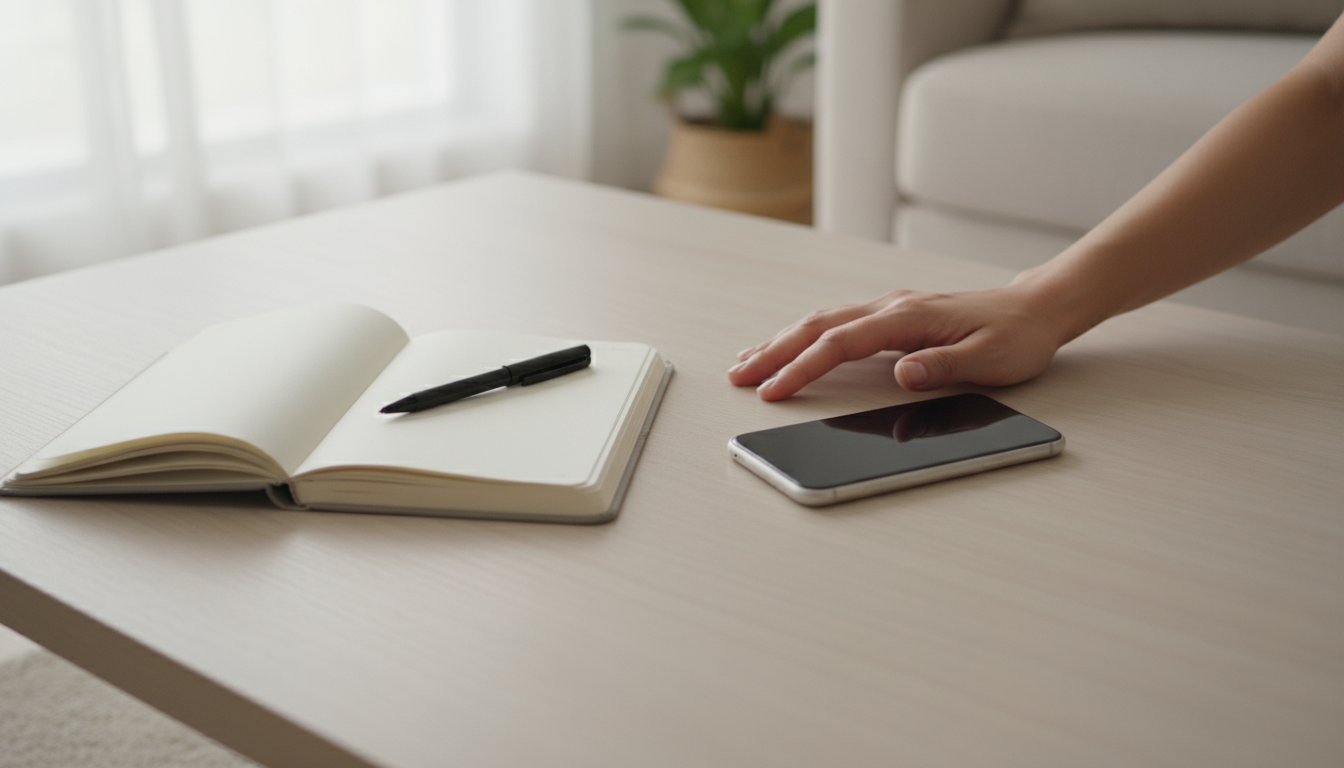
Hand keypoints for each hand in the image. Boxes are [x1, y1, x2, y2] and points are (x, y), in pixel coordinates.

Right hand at [727, 285, 1068, 400]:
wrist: (1038, 308)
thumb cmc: (1017, 336)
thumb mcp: (990, 359)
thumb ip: (943, 366)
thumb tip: (902, 373)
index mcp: (909, 317)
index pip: (841, 343)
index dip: (803, 367)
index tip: (774, 389)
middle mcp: (892, 307)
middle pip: (817, 327)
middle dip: (773, 352)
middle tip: (738, 377)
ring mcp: (889, 309)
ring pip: (821, 321)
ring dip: (781, 342)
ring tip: (747, 363)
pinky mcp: (892, 317)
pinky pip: (835, 324)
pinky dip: (803, 335)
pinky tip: (790, 346)